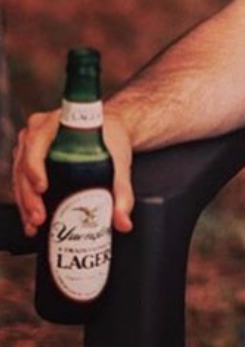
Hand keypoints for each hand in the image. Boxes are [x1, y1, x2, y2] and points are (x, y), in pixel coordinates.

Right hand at [12, 108, 135, 236]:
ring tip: (35, 224)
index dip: (35, 168)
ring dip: (25, 202)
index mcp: (59, 122)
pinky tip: (31, 220)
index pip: (38, 144)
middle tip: (39, 217)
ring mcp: (32, 144)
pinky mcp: (30, 157)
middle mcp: (40, 130)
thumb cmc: (112, 139)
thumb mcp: (118, 162)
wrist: (112, 132)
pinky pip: (21, 179)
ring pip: (19, 175)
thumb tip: (122, 221)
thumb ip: (123, 192)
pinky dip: (25, 200)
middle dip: (29, 196)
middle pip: (25, 165)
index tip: (42, 188)